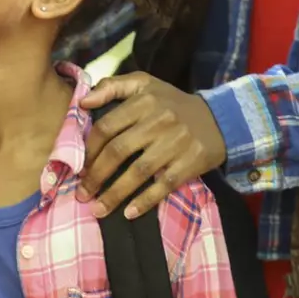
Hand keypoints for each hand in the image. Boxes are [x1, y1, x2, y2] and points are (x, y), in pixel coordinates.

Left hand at [78, 72, 226, 219]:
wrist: (218, 119)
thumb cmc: (172, 103)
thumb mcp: (144, 84)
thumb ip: (112, 86)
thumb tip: (83, 102)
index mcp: (144, 101)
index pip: (107, 127)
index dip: (89, 150)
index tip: (80, 167)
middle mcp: (159, 121)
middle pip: (118, 151)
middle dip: (96, 176)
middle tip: (82, 194)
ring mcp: (176, 143)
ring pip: (138, 172)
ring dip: (114, 194)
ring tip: (98, 210)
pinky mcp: (190, 162)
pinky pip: (163, 185)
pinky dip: (145, 201)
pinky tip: (129, 213)